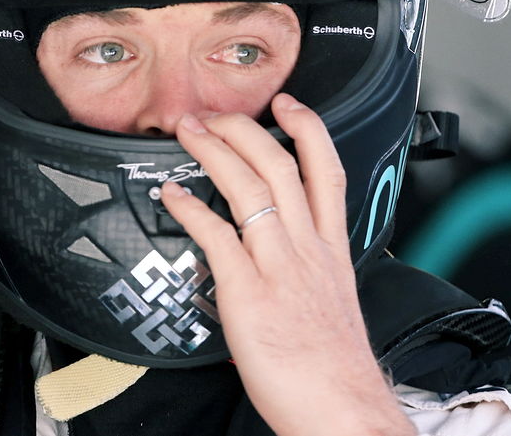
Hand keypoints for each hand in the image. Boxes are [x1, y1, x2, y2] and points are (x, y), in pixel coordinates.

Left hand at [160, 93, 415, 435]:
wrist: (340, 405)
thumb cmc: (334, 360)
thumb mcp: (335, 297)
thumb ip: (313, 263)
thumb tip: (291, 248)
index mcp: (332, 247)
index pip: (326, 170)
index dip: (308, 128)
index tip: (288, 105)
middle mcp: (308, 247)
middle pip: (280, 165)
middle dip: (246, 128)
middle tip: (217, 112)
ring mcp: (279, 266)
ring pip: (249, 187)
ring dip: (214, 151)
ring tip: (190, 132)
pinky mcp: (248, 293)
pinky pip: (216, 235)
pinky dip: (189, 208)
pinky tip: (170, 195)